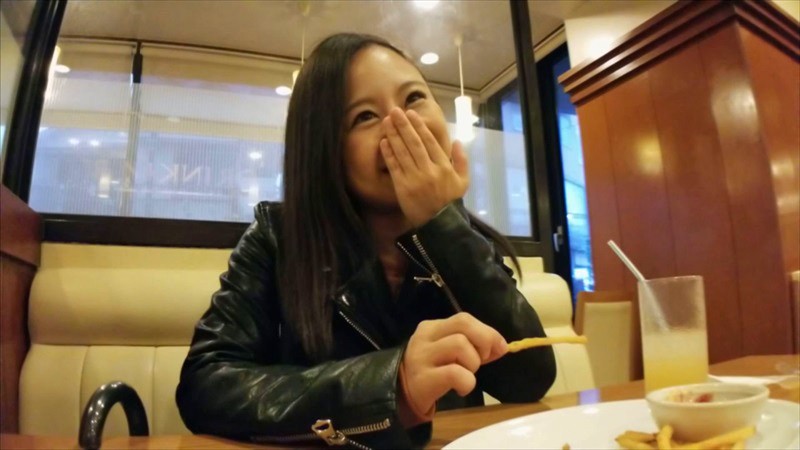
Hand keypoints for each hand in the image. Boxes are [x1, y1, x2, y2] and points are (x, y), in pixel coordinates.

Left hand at [380, 108, 468, 226]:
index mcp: (444, 166)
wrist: (440, 225)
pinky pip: (394, 166)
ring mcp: (415, 178)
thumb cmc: (451, 202)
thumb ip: (462, 161)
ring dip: (394, 135)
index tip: (410, 114)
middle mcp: (429, 169)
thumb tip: (457, 141)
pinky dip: (389, 153)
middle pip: (414, 142)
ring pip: (403, 152)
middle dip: (403, 125)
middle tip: (394, 111)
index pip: (430, 141)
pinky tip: (384, 142)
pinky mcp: (403, 187)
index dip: (419, 126)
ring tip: (386, 122)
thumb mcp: (463, 182)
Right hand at [399, 312, 506, 417]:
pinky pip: (455, 373)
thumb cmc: (431, 371)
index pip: (464, 318)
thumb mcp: (450, 353)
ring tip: (466, 375)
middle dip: (483, 341)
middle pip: (463, 324)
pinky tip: (461, 388)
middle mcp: (424, 337)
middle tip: (482, 360)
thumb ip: (474, 346)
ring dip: (472, 363)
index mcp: (432, 327)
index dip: (488, 332)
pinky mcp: (422, 379)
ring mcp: (421, 357)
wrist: (400, 395)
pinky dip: (467, 382)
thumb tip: (502, 346)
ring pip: (460, 345)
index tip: (499, 348)